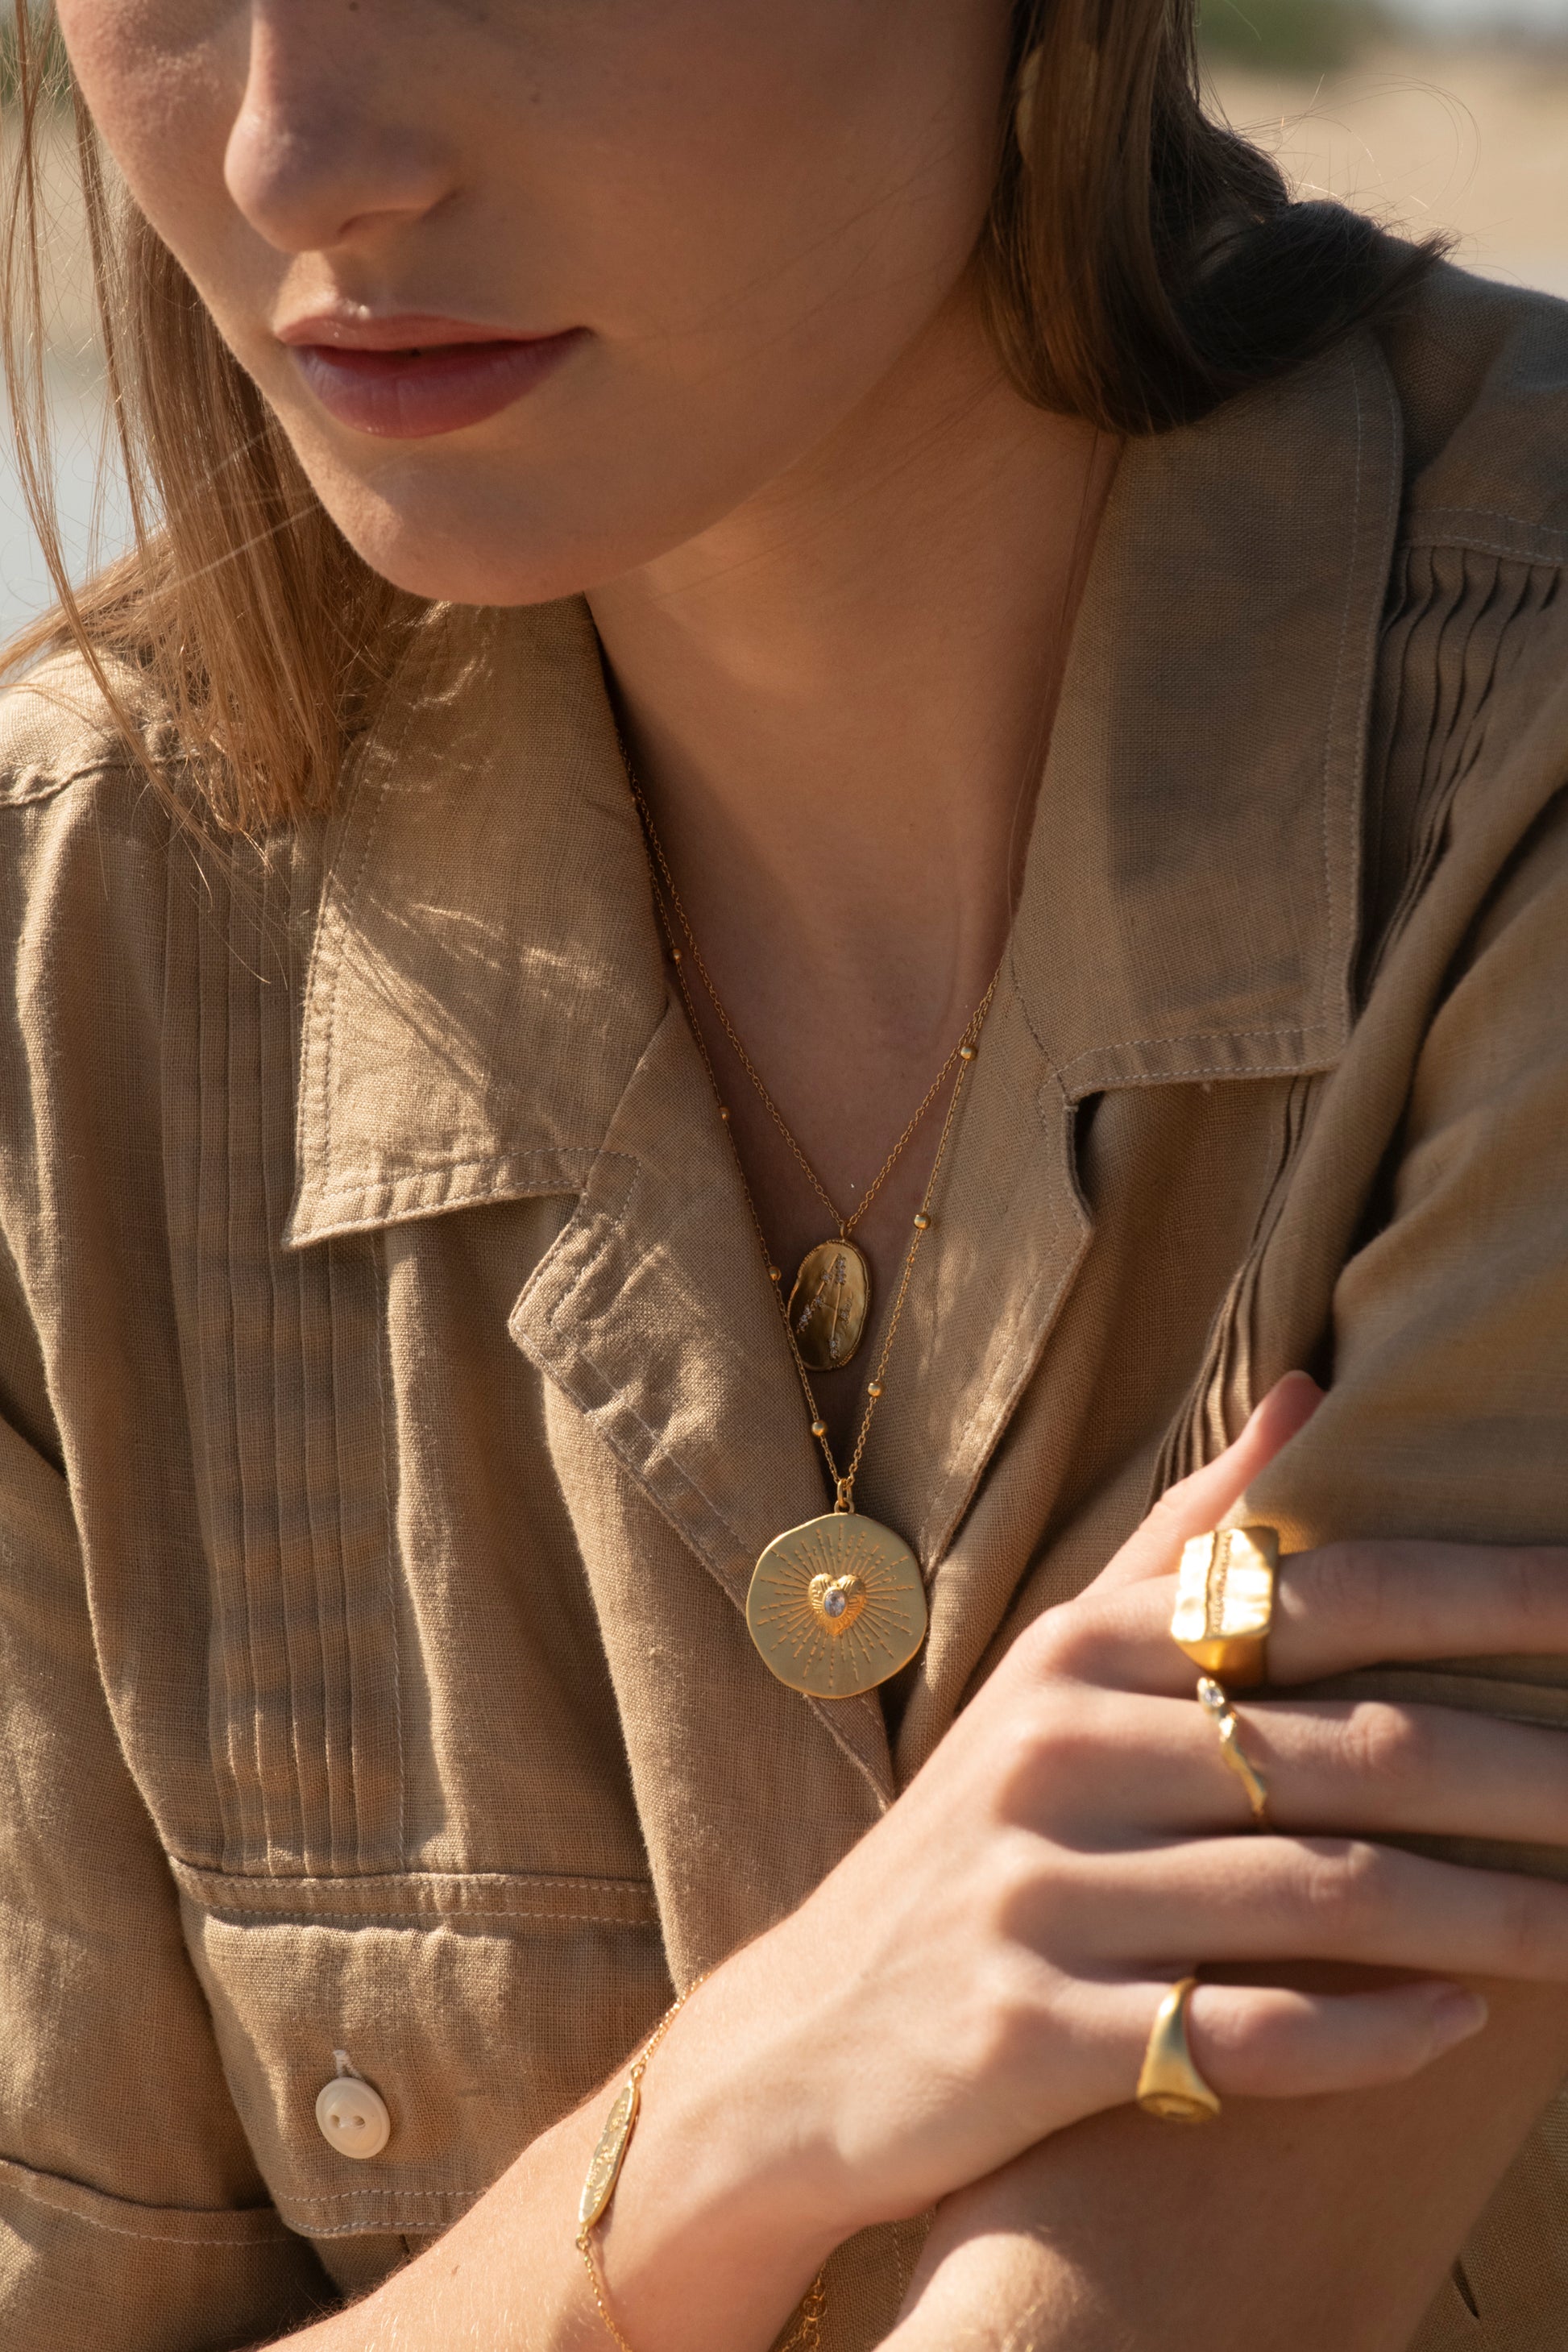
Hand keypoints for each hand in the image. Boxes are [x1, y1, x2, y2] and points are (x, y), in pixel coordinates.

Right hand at [706, 1373, 1567, 2242]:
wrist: (807, 2039)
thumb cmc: (974, 1839)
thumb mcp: (1053, 1674)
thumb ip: (1180, 1544)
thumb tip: (1305, 1389)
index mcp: (1081, 1648)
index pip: (1318, 1597)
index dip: (1486, 1598)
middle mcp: (1060, 1748)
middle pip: (1346, 1751)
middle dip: (1528, 1774)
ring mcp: (1041, 1891)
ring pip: (1316, 1894)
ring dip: (1489, 1919)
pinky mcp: (1030, 2032)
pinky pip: (1234, 2032)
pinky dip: (1361, 2036)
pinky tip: (1457, 2030)